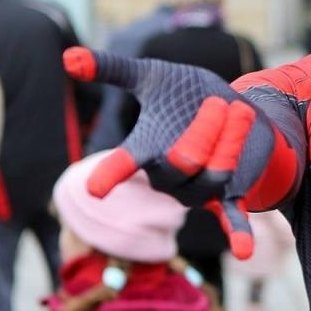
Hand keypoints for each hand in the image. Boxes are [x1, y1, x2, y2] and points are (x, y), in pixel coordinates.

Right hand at [63, 50, 277, 257]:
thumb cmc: (185, 95)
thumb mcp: (152, 76)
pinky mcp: (227, 195)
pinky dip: (237, 235)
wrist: (231, 109)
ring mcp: (197, 188)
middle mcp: (168, 175)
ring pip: (212, 175)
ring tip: (238, 110)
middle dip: (205, 131)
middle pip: (183, 162)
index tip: (95, 189)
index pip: (125, 162)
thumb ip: (113, 69)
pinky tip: (243, 253)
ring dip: (230, 143)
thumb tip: (67, 57)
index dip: (112, 173)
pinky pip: (230, 219)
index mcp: (147, 148)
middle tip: (218, 102)